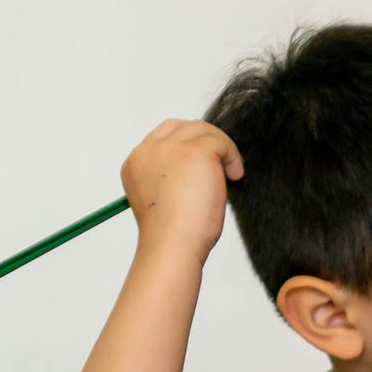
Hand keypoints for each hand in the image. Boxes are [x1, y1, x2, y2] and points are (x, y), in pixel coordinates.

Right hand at [119, 119, 241, 255]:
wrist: (172, 244)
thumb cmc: (172, 232)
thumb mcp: (164, 196)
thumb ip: (173, 174)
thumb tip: (202, 164)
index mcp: (137, 162)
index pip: (165, 135)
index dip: (188, 144)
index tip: (204, 163)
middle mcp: (149, 151)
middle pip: (183, 126)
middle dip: (206, 142)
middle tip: (221, 167)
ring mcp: (171, 148)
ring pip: (203, 130)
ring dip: (220, 149)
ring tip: (229, 176)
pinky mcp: (195, 151)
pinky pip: (221, 142)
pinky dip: (232, 157)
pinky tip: (234, 177)